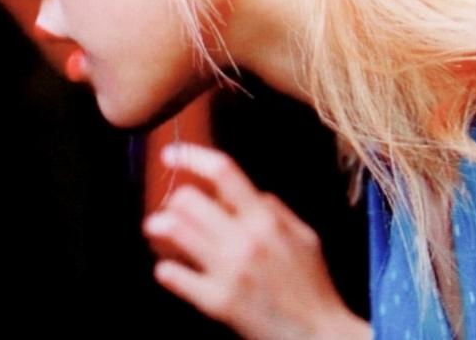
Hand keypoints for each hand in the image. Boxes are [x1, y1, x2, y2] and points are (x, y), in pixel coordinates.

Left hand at [142, 143, 369, 339]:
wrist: (318, 334)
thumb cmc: (312, 286)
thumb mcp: (304, 236)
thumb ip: (274, 209)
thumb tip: (249, 192)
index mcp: (266, 220)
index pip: (223, 172)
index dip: (191, 156)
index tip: (171, 153)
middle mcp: (244, 241)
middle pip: (189, 200)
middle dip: (174, 199)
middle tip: (171, 206)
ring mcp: (228, 271)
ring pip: (176, 232)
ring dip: (160, 227)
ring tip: (157, 228)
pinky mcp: (216, 302)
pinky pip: (174, 276)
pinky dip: (165, 268)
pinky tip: (168, 267)